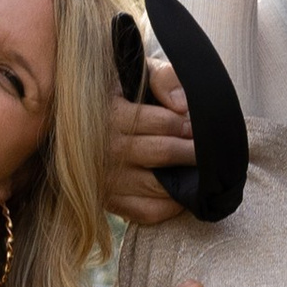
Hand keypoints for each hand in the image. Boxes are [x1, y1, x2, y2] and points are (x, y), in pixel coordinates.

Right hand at [106, 53, 194, 225]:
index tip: (199, 126)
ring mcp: (106, 179)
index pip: (164, 122)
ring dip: (186, 179)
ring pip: (158, 185)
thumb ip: (163, 78)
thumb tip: (182, 105)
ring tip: (200, 170)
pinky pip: (146, 212)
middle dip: (193, 151)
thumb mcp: (137, 74)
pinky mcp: (109, 202)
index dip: (188, 124)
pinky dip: (169, 207)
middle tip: (208, 149)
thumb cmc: (121, 95)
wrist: (78, 122)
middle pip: (164, 152)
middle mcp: (105, 148)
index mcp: (110, 113)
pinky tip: (180, 194)